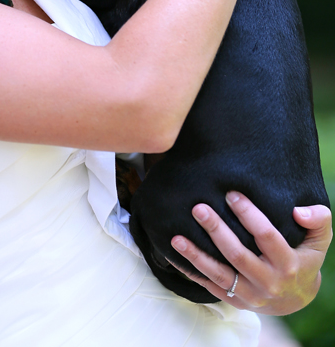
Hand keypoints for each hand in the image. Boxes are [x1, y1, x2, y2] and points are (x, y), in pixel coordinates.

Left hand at [169, 192, 331, 313]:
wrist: (296, 298)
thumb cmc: (303, 257)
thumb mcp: (318, 241)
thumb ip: (318, 220)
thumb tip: (298, 210)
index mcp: (288, 264)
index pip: (266, 236)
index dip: (249, 214)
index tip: (231, 193)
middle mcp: (268, 282)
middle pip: (238, 255)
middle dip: (217, 230)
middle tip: (198, 208)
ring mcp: (250, 295)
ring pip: (220, 275)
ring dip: (196, 256)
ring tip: (177, 238)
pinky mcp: (235, 301)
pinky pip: (210, 287)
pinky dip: (191, 272)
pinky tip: (175, 256)